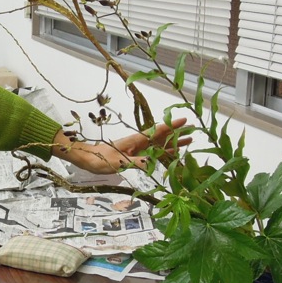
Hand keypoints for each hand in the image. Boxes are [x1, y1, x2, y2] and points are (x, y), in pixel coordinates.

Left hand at [51, 117, 190, 174]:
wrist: (87, 159)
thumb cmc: (100, 159)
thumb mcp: (118, 162)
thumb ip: (136, 162)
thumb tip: (152, 162)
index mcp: (136, 140)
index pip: (157, 131)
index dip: (171, 126)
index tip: (185, 120)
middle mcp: (139, 142)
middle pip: (163, 136)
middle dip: (178, 133)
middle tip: (194, 130)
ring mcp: (138, 148)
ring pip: (160, 144)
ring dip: (174, 142)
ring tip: (190, 141)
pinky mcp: (135, 155)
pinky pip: (154, 153)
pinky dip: (165, 152)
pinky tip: (173, 154)